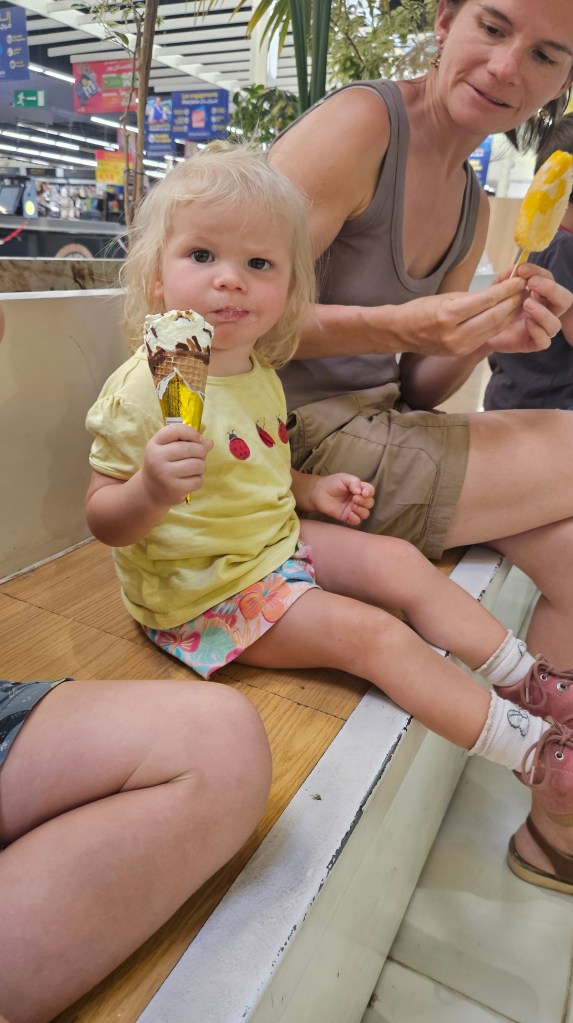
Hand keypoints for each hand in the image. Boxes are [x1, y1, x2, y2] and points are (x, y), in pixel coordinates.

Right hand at [140, 423, 212, 507]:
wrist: (151, 490)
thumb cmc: (164, 465)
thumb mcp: (168, 449)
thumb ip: (187, 442)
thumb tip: (209, 443)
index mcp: (154, 444)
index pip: (176, 430)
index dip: (192, 433)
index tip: (198, 439)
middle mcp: (157, 458)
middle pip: (191, 448)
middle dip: (201, 451)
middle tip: (199, 456)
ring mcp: (165, 474)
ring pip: (197, 465)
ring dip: (201, 466)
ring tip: (195, 468)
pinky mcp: (174, 489)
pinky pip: (198, 480)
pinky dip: (198, 480)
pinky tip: (190, 480)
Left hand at [309, 474, 374, 525]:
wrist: (318, 492)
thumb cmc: (332, 483)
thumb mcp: (344, 478)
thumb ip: (354, 482)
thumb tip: (360, 491)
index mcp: (359, 489)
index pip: (370, 491)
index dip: (370, 492)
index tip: (364, 493)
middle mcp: (358, 499)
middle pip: (370, 503)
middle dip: (364, 502)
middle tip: (354, 498)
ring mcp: (353, 509)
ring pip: (365, 514)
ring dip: (361, 510)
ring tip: (352, 506)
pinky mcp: (346, 517)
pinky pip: (356, 521)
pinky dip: (355, 519)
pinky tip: (350, 514)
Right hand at [389, 277, 525, 355]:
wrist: (401, 333)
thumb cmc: (420, 309)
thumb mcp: (445, 296)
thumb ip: (473, 296)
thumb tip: (500, 290)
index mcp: (448, 315)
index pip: (486, 301)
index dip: (506, 290)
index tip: (518, 280)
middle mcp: (455, 334)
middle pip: (494, 317)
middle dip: (512, 302)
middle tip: (523, 290)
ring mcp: (459, 346)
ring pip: (494, 329)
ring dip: (510, 314)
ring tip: (519, 301)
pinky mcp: (462, 353)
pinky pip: (486, 337)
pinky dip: (499, 325)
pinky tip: (506, 315)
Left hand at [486, 263, 572, 353]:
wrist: (481, 332)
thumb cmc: (494, 309)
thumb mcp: (496, 290)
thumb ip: (505, 278)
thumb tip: (515, 268)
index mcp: (541, 295)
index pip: (550, 280)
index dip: (540, 272)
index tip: (522, 270)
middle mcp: (546, 311)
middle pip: (564, 300)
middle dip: (551, 289)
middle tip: (531, 284)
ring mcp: (542, 329)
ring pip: (556, 323)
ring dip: (543, 312)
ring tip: (526, 304)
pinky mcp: (533, 344)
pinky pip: (544, 341)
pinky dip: (538, 331)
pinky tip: (527, 322)